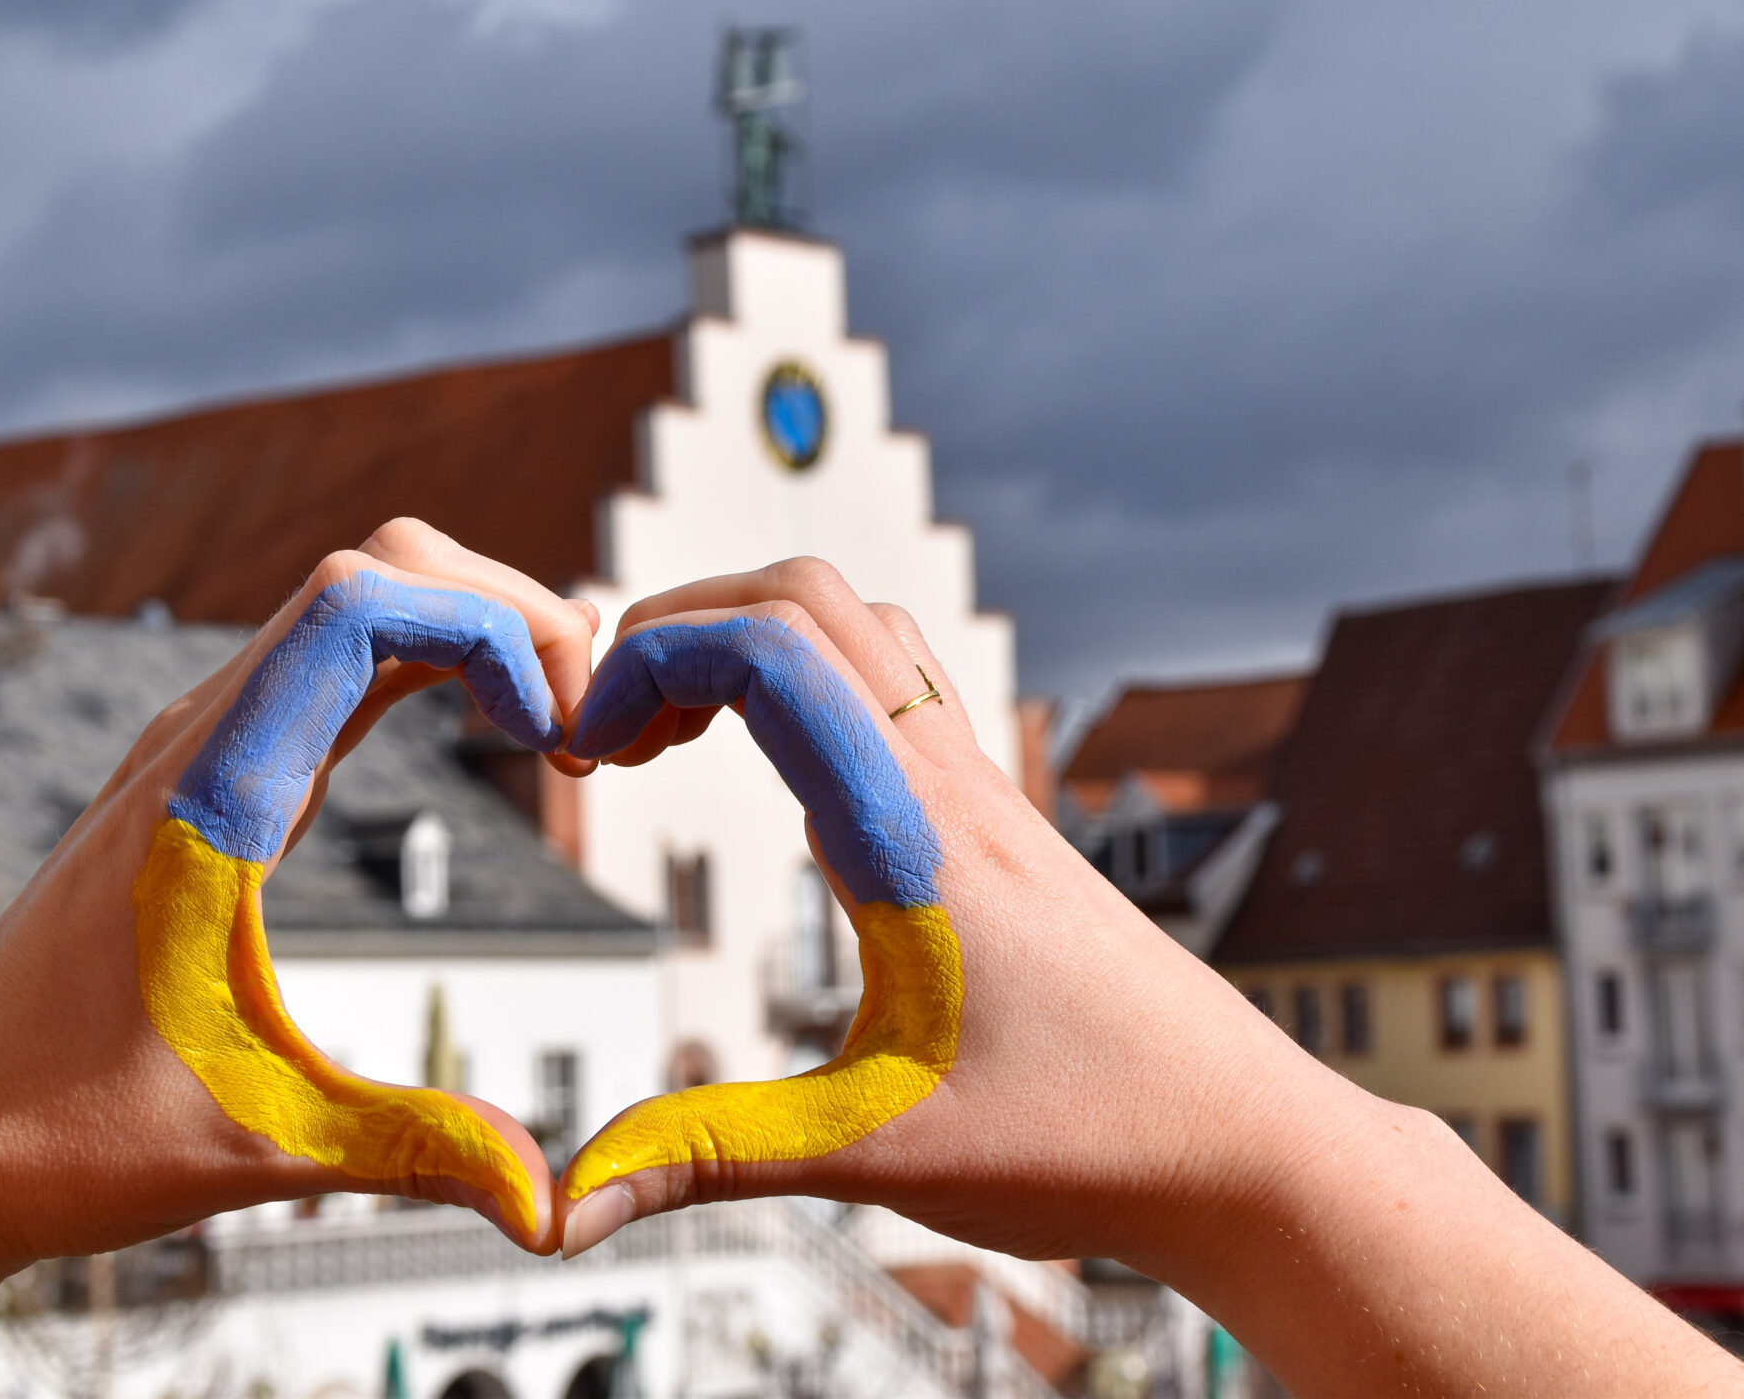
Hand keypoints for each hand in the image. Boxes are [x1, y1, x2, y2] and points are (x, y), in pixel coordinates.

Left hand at [0, 521, 592, 1393]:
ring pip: (356, 600)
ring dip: (472, 629)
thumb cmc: (58, 1139)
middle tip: (592, 730)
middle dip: (510, 614)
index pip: (362, 604)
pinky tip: (487, 728)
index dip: (493, 632)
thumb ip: (415, 1153)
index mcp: (208, 795)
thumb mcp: (258, 1144)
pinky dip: (427, 661)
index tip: (562, 748)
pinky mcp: (204, 772)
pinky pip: (331, 657)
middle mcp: (198, 738)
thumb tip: (554, 1205)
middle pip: (380, 571)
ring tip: (562, 724)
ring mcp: (197, 745)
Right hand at [551, 560, 1735, 1397]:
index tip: (581, 749)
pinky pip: (896, 690)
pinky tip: (776, 787)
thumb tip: (563, 1211)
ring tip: (672, 738)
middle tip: (609, 731)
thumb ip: (710, 1156)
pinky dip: (808, 686)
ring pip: (860, 628)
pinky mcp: (999, 823)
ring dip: (750, 641)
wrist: (1244, 1142)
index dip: (647, 656)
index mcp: (911, 831)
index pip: (770, 648)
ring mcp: (983, 792)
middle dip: (679, 625)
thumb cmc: (1087, 1139)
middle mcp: (950, 781)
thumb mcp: (874, 1148)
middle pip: (805, 596)